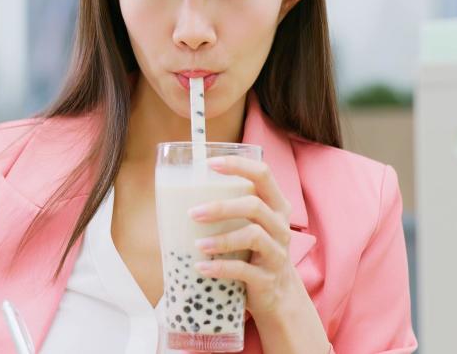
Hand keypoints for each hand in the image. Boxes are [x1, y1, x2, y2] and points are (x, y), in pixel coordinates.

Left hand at [186, 155, 299, 318]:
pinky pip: (243, 270)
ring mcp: (276, 253)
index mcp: (276, 205)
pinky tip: (201, 267)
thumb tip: (177, 195)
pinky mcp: (267, 278)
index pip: (263, 174)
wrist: (277, 292)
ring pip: (252, 236)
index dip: (238, 165)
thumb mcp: (249, 224)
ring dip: (221, 239)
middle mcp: (280, 226)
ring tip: (198, 244)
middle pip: (254, 206)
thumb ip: (229, 208)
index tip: (210, 164)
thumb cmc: (253, 250)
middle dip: (221, 207)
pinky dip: (220, 267)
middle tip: (193, 213)